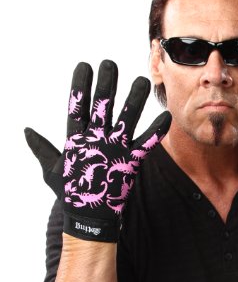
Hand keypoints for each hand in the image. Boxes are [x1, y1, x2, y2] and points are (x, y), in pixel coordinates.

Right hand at [25, 60, 170, 241]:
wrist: (88, 218)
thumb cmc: (71, 191)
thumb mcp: (51, 168)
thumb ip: (41, 148)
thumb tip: (27, 131)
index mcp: (76, 139)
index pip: (77, 106)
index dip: (81, 86)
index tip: (85, 66)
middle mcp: (95, 140)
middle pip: (101, 106)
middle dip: (107, 84)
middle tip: (111, 64)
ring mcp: (113, 150)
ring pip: (126, 119)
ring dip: (135, 100)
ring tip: (142, 81)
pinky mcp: (130, 162)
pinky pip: (146, 143)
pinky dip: (156, 131)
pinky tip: (166, 117)